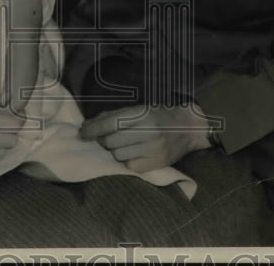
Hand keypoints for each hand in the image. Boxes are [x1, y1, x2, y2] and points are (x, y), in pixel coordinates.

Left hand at [79, 104, 211, 172]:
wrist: (191, 127)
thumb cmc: (162, 114)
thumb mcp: (141, 108)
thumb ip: (117, 115)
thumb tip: (91, 124)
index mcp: (143, 114)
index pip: (110, 124)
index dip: (93, 129)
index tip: (82, 132)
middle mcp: (148, 132)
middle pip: (111, 141)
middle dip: (101, 139)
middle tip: (100, 137)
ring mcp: (152, 150)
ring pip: (118, 155)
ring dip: (113, 150)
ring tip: (118, 144)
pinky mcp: (155, 164)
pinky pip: (129, 166)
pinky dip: (125, 160)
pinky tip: (130, 153)